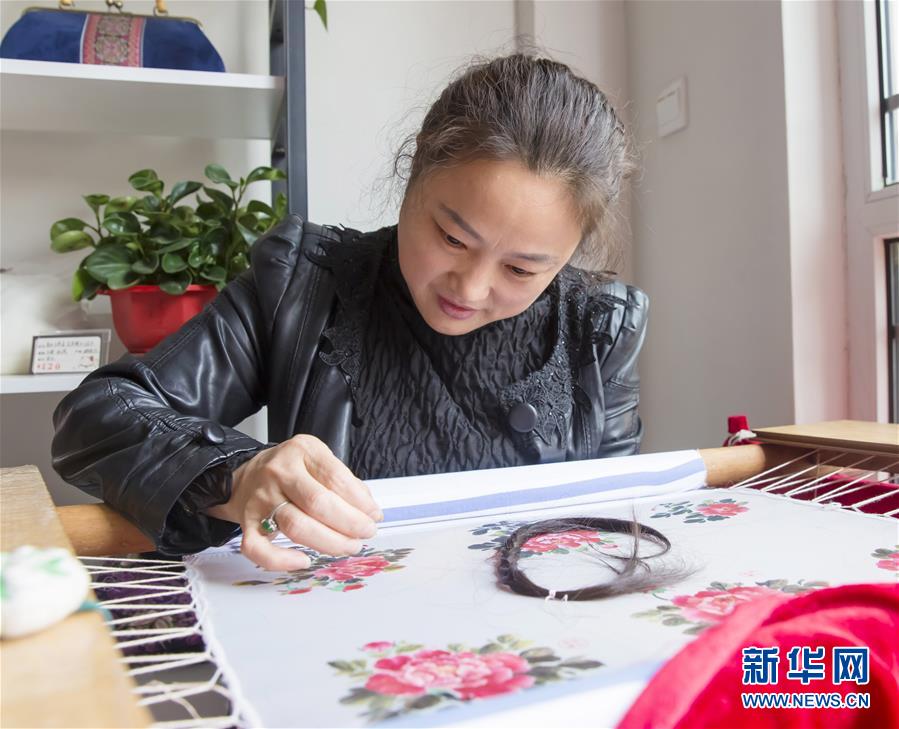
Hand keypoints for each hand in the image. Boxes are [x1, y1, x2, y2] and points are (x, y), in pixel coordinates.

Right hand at [206, 434, 382, 570]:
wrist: (245, 474)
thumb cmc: (290, 470)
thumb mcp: (318, 460)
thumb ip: (344, 482)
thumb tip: (369, 511)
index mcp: (302, 451)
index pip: (335, 478)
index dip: (360, 502)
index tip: (374, 516)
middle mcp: (279, 472)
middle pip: (317, 503)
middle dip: (349, 524)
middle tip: (365, 534)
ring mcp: (261, 498)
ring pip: (295, 526)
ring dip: (329, 542)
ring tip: (348, 546)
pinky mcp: (246, 523)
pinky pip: (258, 548)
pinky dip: (281, 561)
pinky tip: (303, 561)